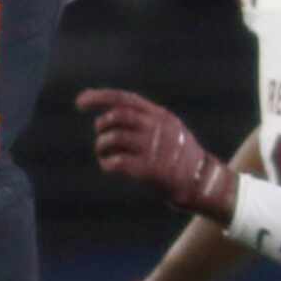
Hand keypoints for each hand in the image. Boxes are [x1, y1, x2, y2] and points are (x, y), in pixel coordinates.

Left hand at [77, 88, 236, 222]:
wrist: (201, 182)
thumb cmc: (180, 157)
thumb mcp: (170, 129)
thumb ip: (145, 119)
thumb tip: (110, 113)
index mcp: (161, 116)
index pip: (125, 99)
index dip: (99, 98)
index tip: (79, 102)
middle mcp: (157, 128)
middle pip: (117, 116)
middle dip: (101, 125)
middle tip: (100, 136)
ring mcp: (154, 148)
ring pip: (114, 138)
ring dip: (101, 145)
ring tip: (103, 154)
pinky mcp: (150, 170)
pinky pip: (117, 162)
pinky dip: (106, 163)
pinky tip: (109, 166)